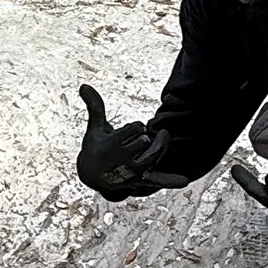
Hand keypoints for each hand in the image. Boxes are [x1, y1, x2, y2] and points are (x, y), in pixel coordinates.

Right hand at [76, 84, 188, 201]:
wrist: (92, 176)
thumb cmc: (96, 146)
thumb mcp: (95, 127)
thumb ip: (95, 106)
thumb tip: (83, 85)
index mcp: (110, 146)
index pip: (134, 129)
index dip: (136, 126)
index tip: (129, 131)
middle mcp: (121, 161)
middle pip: (144, 141)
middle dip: (145, 137)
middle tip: (138, 141)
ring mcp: (132, 173)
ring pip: (153, 155)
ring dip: (159, 146)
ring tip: (161, 138)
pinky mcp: (140, 181)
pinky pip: (157, 181)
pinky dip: (170, 181)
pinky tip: (184, 180)